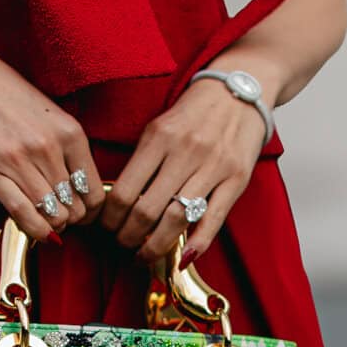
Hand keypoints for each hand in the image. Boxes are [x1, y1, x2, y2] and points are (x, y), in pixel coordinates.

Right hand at [0, 31, 100, 240]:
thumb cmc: (2, 91)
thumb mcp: (48, 113)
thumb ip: (66, 147)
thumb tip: (78, 189)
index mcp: (69, 132)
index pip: (94, 192)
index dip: (89, 210)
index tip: (79, 211)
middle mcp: (48, 148)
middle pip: (74, 208)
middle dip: (69, 218)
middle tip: (57, 213)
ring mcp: (19, 161)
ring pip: (51, 215)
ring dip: (51, 225)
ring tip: (44, 218)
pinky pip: (23, 214)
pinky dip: (33, 229)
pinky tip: (34, 229)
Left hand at [100, 74, 268, 264]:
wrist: (241, 88)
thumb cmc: (195, 112)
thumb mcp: (160, 127)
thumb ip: (142, 161)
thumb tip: (116, 202)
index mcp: (159, 138)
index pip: (123, 191)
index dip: (109, 218)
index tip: (106, 227)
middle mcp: (185, 153)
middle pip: (145, 211)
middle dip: (128, 237)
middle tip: (122, 244)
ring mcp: (213, 167)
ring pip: (176, 219)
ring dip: (155, 246)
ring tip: (144, 255)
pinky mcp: (236, 178)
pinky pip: (213, 218)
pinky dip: (197, 243)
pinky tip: (183, 258)